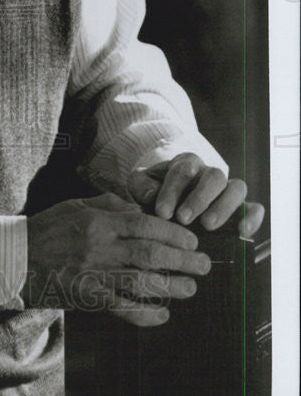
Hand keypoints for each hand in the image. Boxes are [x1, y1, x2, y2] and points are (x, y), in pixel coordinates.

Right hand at [22, 193, 210, 325]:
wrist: (15, 259)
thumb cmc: (47, 228)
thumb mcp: (75, 206)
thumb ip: (109, 205)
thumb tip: (140, 209)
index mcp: (98, 222)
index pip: (145, 225)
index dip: (174, 233)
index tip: (191, 240)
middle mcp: (99, 248)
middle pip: (151, 254)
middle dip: (183, 260)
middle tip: (203, 265)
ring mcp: (94, 276)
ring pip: (142, 283)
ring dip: (171, 287)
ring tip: (191, 288)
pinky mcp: (87, 299)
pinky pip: (122, 309)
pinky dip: (146, 314)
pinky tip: (163, 314)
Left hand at [127, 153, 264, 237]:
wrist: (169, 194)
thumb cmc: (155, 189)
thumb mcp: (141, 183)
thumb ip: (142, 186)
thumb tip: (153, 197)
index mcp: (186, 163)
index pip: (183, 170)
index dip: (172, 191)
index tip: (162, 212)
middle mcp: (209, 173)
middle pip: (214, 176)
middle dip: (199, 198)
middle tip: (184, 218)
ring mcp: (227, 189)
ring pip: (236, 188)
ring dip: (224, 207)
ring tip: (208, 226)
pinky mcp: (240, 207)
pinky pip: (253, 207)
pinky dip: (251, 217)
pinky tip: (242, 231)